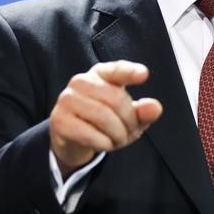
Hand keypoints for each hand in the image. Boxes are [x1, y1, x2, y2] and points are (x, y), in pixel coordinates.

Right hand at [49, 60, 162, 177]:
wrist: (74, 140)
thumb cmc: (105, 122)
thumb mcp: (128, 117)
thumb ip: (143, 111)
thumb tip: (155, 108)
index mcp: (101, 73)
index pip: (117, 70)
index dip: (130, 72)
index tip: (143, 74)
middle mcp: (81, 81)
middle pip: (116, 99)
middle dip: (129, 122)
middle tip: (128, 133)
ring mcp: (67, 99)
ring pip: (103, 117)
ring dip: (117, 135)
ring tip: (117, 139)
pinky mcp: (59, 120)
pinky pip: (89, 133)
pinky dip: (103, 143)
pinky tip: (103, 144)